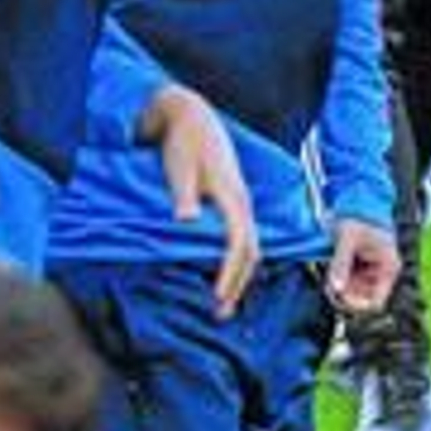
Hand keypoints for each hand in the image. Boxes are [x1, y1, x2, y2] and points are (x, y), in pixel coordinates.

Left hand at [140, 86, 259, 318]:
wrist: (191, 116)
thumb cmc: (183, 142)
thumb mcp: (179, 167)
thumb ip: (183, 194)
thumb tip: (185, 220)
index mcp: (232, 196)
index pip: (239, 244)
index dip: (231, 273)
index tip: (217, 297)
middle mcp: (242, 202)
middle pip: (251, 252)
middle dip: (238, 284)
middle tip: (219, 313)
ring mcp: (240, 202)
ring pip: (250, 247)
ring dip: (238, 276)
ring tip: (221, 302)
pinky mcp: (233, 201)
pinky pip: (242, 238)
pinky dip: (235, 261)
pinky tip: (221, 273)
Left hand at [326, 219, 400, 315]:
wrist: (358, 200)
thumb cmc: (358, 217)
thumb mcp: (347, 239)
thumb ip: (341, 263)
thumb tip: (336, 288)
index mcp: (387, 268)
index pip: (376, 302)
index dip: (357, 304)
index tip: (340, 296)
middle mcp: (382, 273)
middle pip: (363, 299)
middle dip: (345, 296)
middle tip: (328, 287)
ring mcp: (370, 271)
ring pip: (354, 293)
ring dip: (340, 290)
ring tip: (328, 277)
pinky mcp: (360, 267)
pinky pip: (349, 283)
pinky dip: (338, 281)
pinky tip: (330, 272)